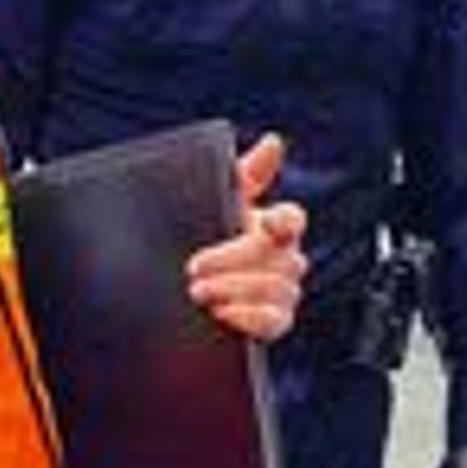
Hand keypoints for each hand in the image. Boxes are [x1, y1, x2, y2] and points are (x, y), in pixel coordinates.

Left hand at [185, 130, 307, 341]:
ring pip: (280, 290)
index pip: (293, 219)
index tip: (263, 221)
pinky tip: (222, 313)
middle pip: (281, 258)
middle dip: (235, 261)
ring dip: (237, 290)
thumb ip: (244, 174)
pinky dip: (250, 317)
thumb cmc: (199, 240)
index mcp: (273, 227)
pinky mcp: (272, 325)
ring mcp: (282, 294)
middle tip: (194, 267)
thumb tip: (273, 142)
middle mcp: (284, 260)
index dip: (285, 221)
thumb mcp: (213, 204)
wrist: (173, 296)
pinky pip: (276, 322)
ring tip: (199, 292)